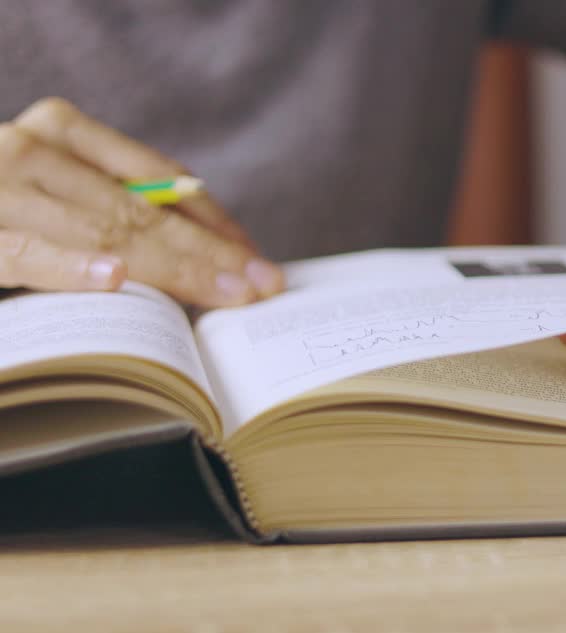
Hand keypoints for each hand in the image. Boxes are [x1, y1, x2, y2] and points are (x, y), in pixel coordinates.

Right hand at [0, 97, 283, 305]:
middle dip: (209, 252)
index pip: (154, 177)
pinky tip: (116, 279)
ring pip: (100, 234)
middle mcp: (27, 150)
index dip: (211, 218)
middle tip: (262, 286)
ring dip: (172, 269)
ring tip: (226, 293)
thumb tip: (197, 250)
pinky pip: (26, 254)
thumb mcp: (55, 191)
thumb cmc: (3, 208)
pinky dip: (72, 266)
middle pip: (138, 211)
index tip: (255, 255)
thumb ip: (109, 205)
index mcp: (57, 130)